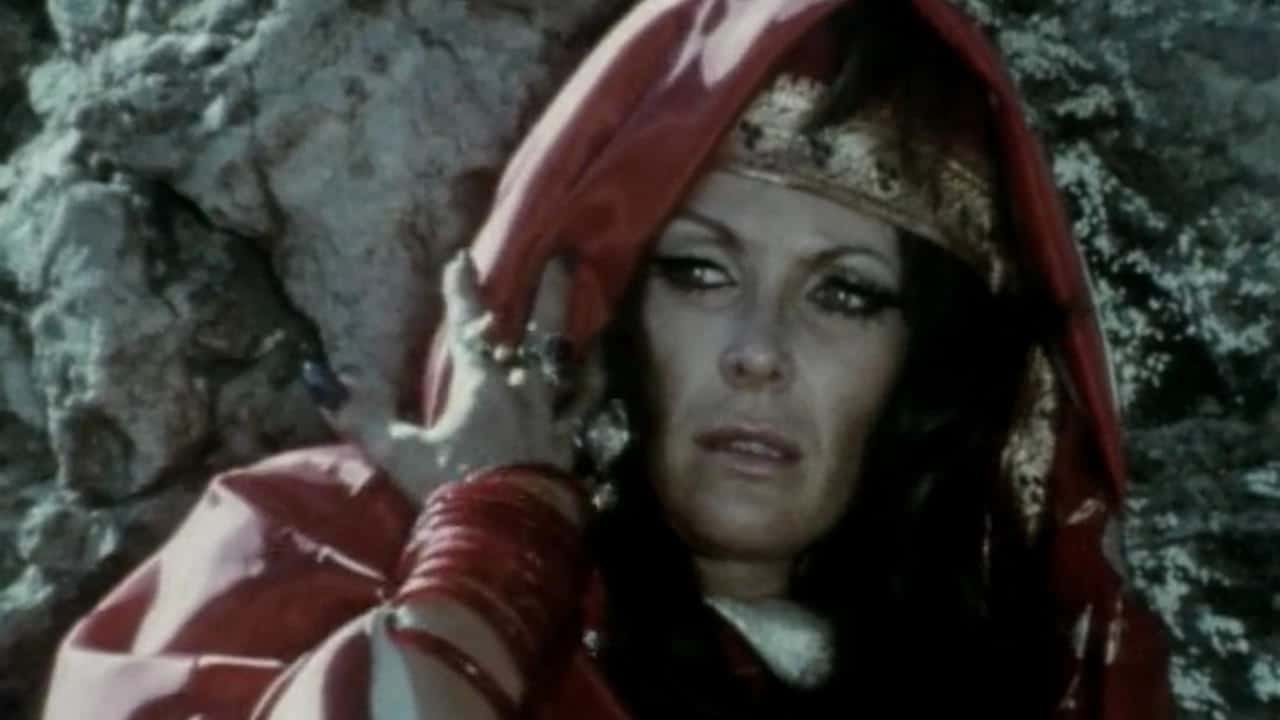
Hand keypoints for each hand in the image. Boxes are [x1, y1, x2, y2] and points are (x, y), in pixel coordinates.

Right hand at [301, 251, 602, 499]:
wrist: (509, 539)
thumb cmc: (452, 490)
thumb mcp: (401, 455)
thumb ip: (363, 418)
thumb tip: (322, 380)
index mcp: (481, 386)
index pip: (468, 328)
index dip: (462, 292)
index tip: (461, 259)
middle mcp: (522, 393)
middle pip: (535, 335)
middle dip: (546, 296)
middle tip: (564, 260)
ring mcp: (549, 420)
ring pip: (564, 367)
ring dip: (569, 340)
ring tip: (589, 316)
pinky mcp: (566, 450)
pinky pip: (581, 412)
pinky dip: (587, 394)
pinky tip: (596, 384)